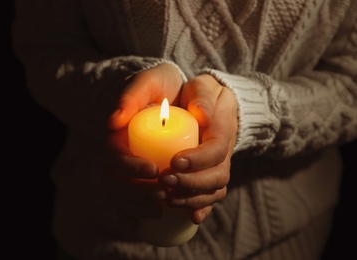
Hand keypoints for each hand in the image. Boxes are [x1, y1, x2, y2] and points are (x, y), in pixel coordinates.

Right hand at [105, 63, 182, 218]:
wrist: (168, 93)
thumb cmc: (159, 86)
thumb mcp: (149, 82)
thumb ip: (132, 95)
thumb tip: (112, 122)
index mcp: (118, 134)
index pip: (113, 156)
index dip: (130, 167)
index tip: (154, 171)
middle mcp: (118, 153)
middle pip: (114, 181)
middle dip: (135, 192)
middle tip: (162, 195)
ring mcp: (125, 167)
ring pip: (120, 194)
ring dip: (136, 206)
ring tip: (160, 209)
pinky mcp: (137, 176)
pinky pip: (128, 201)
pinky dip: (132, 214)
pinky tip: (144, 223)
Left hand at [159, 73, 237, 223]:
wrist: (206, 101)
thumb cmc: (198, 91)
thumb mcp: (200, 84)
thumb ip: (199, 94)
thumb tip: (199, 115)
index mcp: (223, 126)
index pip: (217, 148)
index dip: (198, 159)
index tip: (174, 161)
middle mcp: (224, 149)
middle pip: (217, 175)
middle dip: (192, 183)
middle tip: (165, 181)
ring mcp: (219, 163)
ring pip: (215, 189)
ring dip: (193, 198)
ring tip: (169, 199)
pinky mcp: (210, 173)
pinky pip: (212, 194)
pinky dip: (203, 207)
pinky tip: (193, 218)